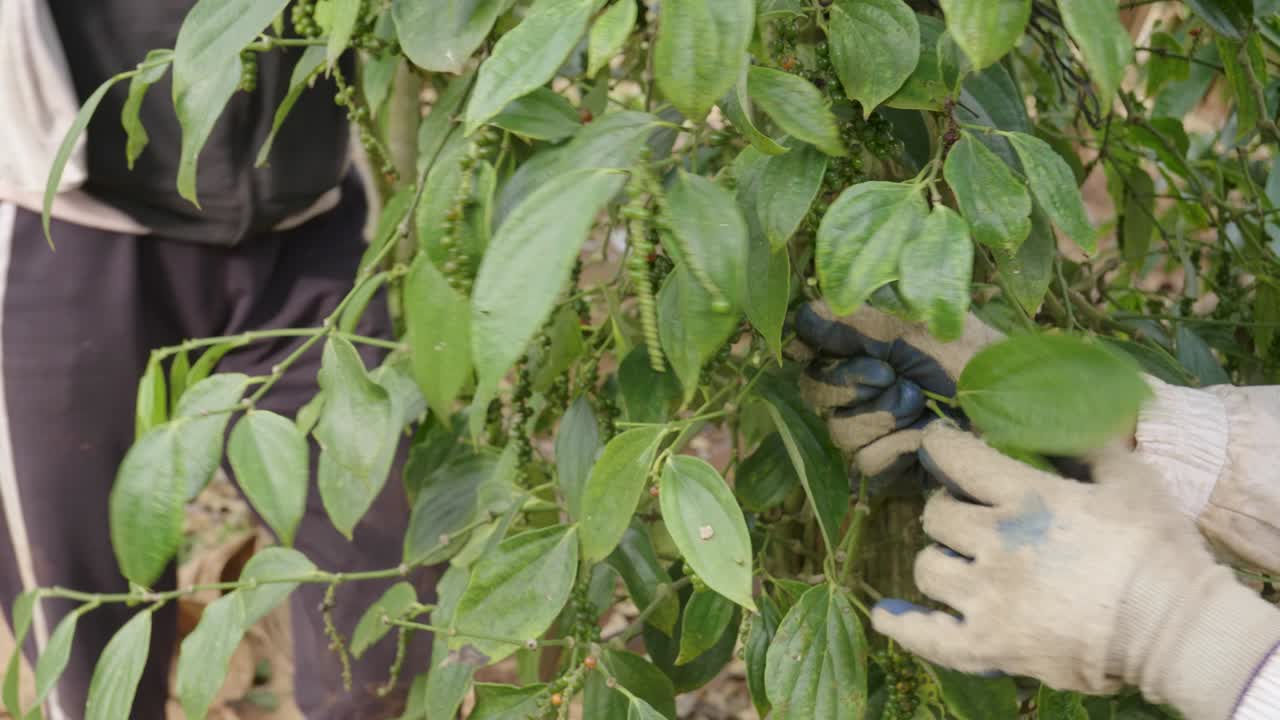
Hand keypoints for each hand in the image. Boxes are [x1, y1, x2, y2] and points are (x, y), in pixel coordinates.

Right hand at [792, 301, 1000, 484]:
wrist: (1033, 415)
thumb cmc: (987, 363)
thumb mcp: (925, 327)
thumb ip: (862, 319)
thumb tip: (805, 316)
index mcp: (871, 343)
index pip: (812, 341)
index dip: (819, 343)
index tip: (837, 340)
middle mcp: (867, 386)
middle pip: (814, 387)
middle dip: (852, 380)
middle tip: (894, 373)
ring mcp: (877, 429)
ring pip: (839, 428)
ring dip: (882, 415)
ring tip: (925, 406)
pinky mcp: (892, 469)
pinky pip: (867, 460)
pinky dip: (900, 447)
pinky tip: (930, 437)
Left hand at [872, 424, 1279, 718]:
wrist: (1177, 632)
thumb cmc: (1159, 550)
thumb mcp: (1132, 479)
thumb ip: (1090, 445)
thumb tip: (1065, 417)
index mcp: (1027, 498)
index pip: (958, 458)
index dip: (941, 446)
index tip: (939, 443)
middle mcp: (996, 543)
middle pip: (936, 515)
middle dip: (945, 507)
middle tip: (962, 510)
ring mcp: (987, 598)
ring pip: (927, 567)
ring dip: (937, 558)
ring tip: (954, 558)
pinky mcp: (988, 646)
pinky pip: (928, 637)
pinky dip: (903, 626)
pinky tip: (888, 614)